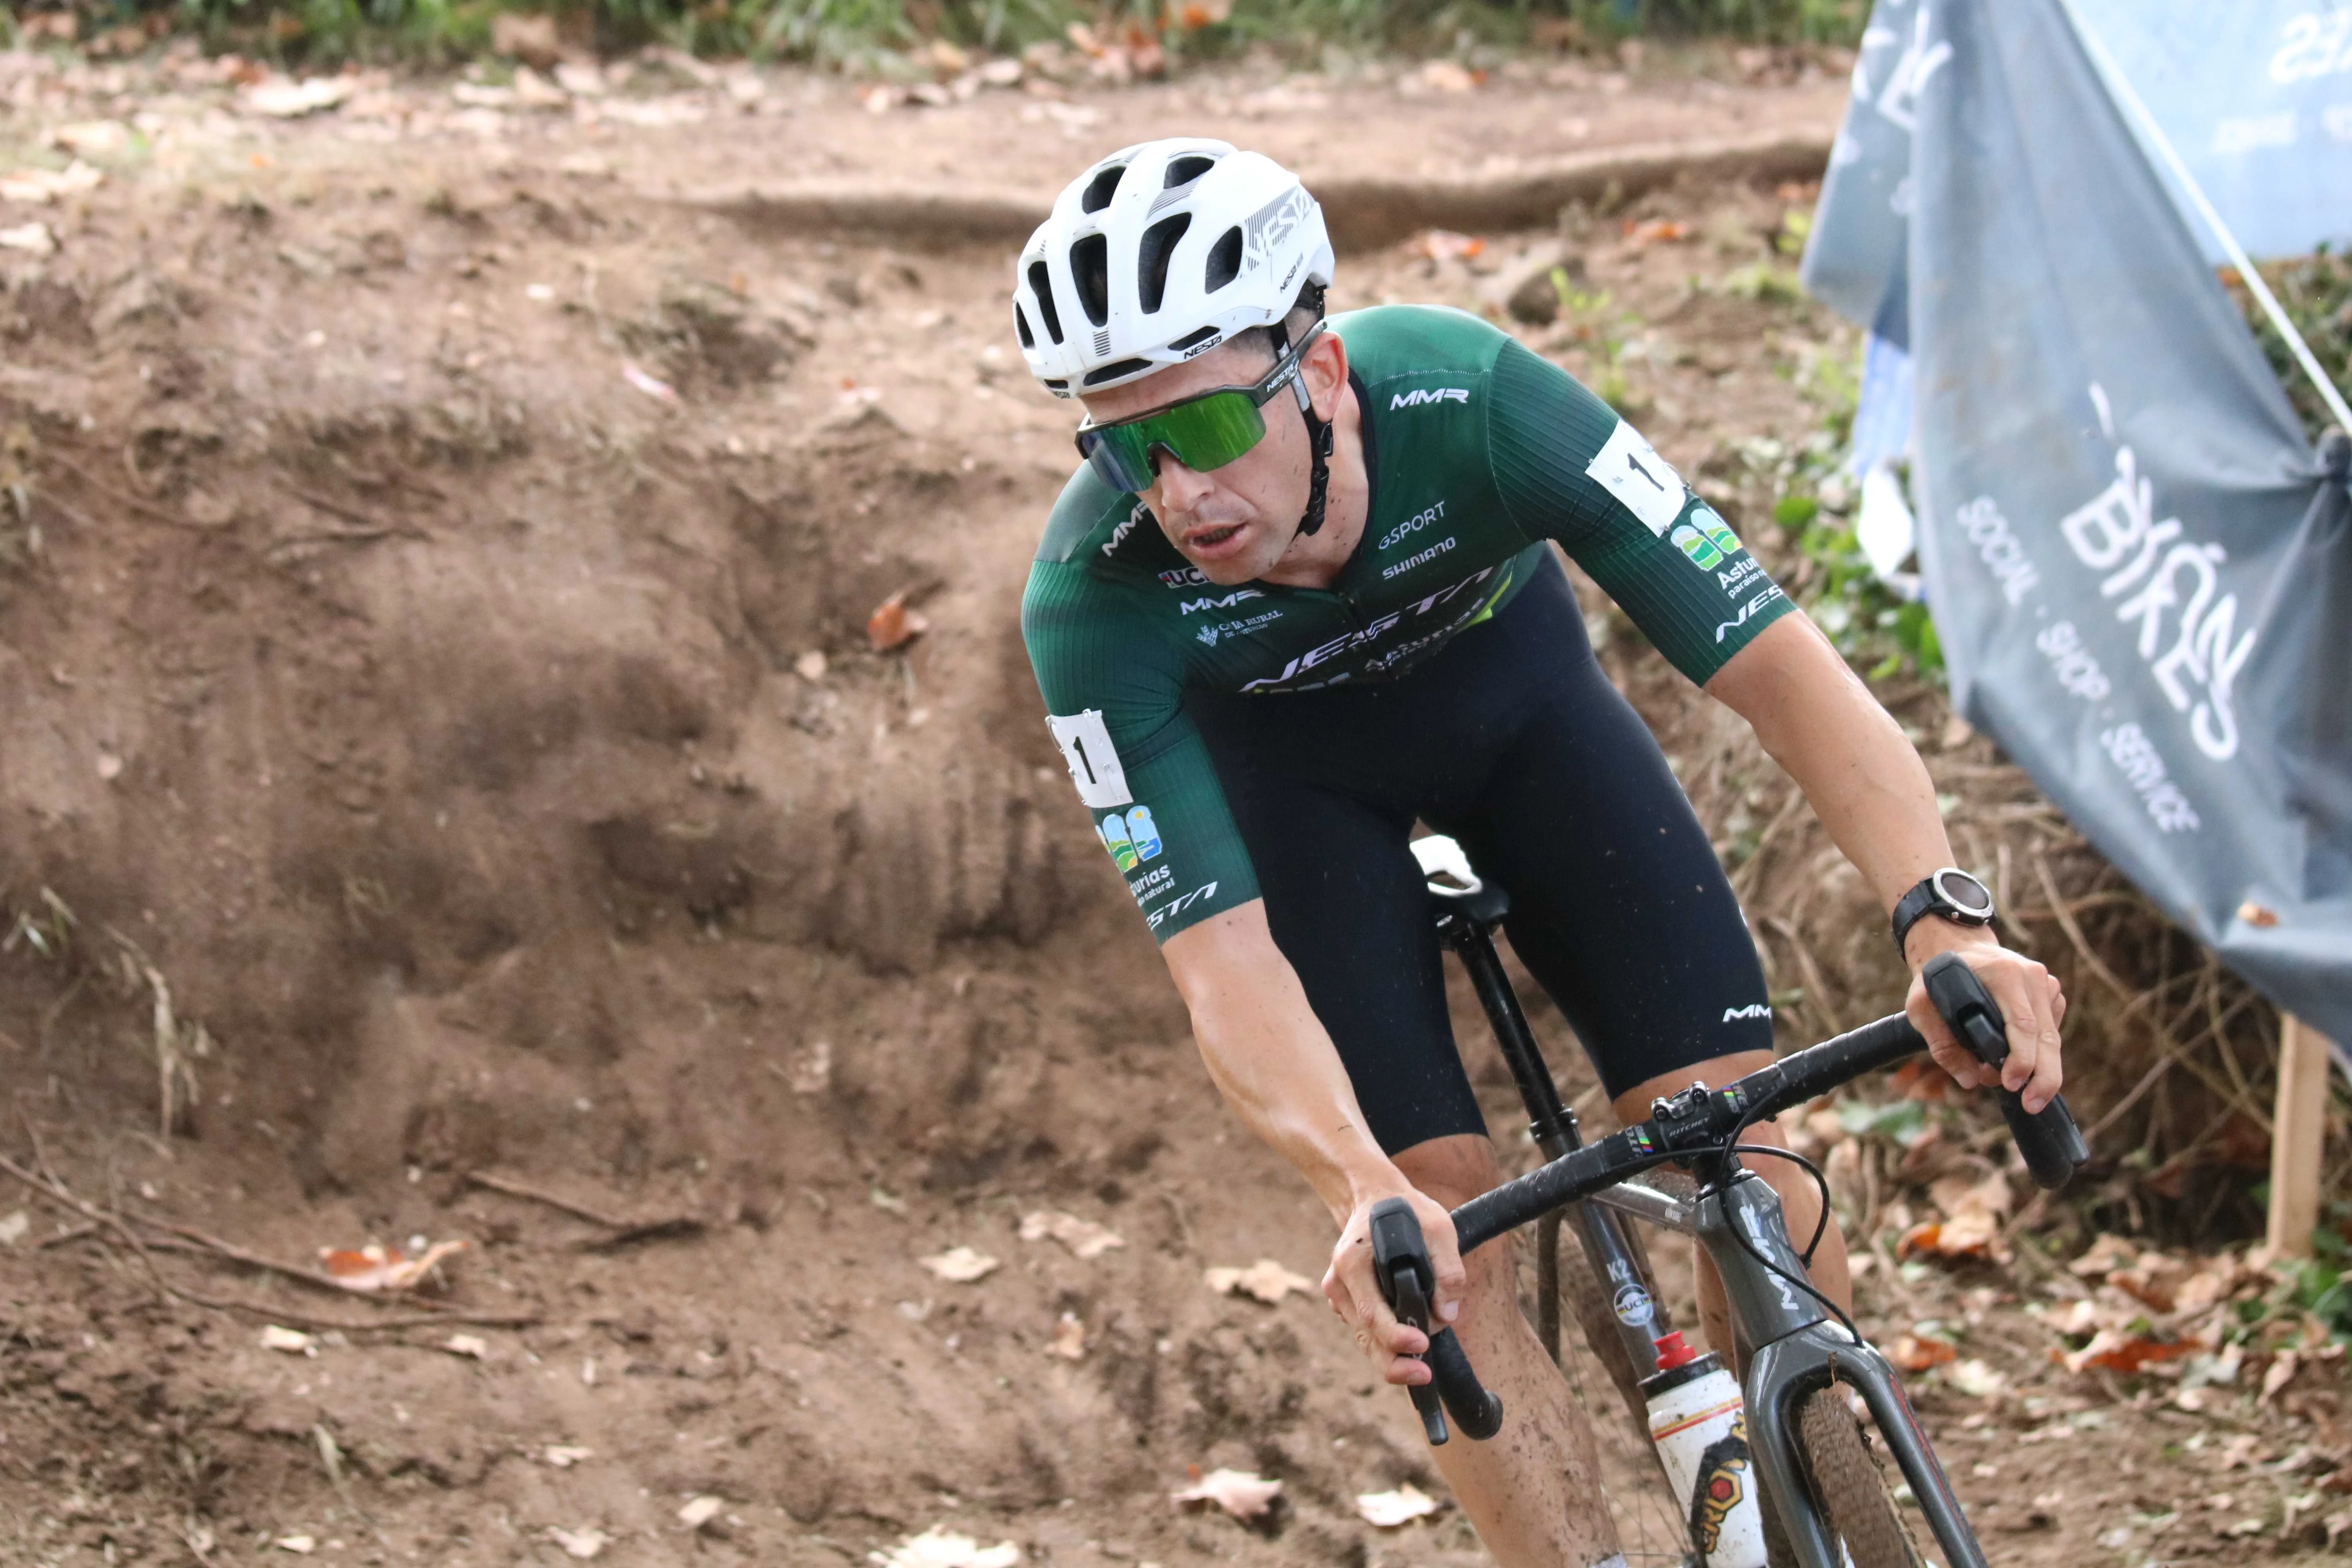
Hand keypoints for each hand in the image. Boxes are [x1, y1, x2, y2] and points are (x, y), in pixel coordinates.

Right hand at [1320, 1181, 1463, 1387]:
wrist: (1374, 1195)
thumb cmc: (1406, 1211)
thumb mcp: (1438, 1228)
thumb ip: (1447, 1271)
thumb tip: (1446, 1315)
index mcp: (1353, 1263)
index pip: (1373, 1314)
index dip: (1396, 1337)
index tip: (1422, 1345)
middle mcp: (1338, 1282)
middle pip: (1365, 1336)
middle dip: (1393, 1364)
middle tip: (1423, 1377)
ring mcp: (1338, 1293)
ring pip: (1364, 1338)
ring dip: (1390, 1357)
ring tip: (1420, 1371)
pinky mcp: (1346, 1300)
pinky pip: (1364, 1330)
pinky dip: (1384, 1343)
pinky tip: (1407, 1348)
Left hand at [1903, 926, 2067, 1111]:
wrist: (1956, 945)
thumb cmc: (1936, 978)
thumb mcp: (1921, 1006)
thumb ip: (1941, 1044)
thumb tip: (1970, 1080)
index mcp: (2003, 974)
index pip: (2023, 1025)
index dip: (2022, 1060)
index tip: (2011, 1084)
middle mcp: (2031, 977)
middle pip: (2046, 1036)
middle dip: (2043, 1077)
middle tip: (2032, 1105)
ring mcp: (2045, 983)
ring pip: (2051, 1037)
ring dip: (2039, 1069)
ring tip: (2017, 1088)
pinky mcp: (2051, 992)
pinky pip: (2050, 1030)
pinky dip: (2038, 1051)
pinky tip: (2018, 1060)